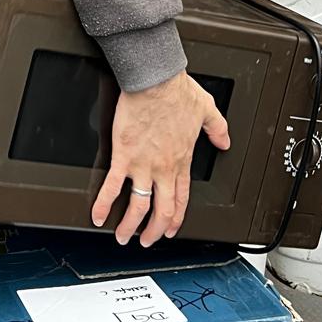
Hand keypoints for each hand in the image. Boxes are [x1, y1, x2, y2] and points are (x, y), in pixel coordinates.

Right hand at [91, 72, 230, 246]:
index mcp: (182, 159)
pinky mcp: (124, 157)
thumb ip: (217, 128)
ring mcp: (143, 166)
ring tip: (123, 236)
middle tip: (146, 240)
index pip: (182, 198)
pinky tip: (97, 215)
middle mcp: (164, 168)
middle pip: (162, 210)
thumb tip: (224, 140)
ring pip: (139, 206)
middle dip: (154, 231)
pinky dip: (103, 204)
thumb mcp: (206, 110)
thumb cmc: (177, 91)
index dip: (176, 218)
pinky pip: (111, 187)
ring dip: (130, 226)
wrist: (155, 81)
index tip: (170, 228)